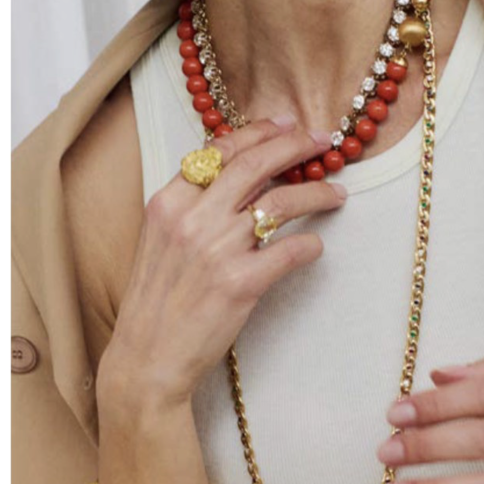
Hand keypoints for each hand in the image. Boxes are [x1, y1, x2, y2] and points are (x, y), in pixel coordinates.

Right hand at [99, 120, 344, 410]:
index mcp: (168, 203)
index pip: (219, 150)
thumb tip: (242, 179)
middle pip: (255, 164)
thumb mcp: (161, 242)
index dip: (259, 132)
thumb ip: (193, 208)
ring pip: (280, 202)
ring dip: (315, 192)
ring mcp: (216, 250)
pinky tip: (316, 246)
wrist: (147, 358)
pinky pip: (291, 251)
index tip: (287, 125)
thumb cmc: (157, 304)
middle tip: (324, 143)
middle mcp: (191, 219)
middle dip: (296, 146)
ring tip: (336, 192)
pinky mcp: (240, 284)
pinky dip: (311, 245)